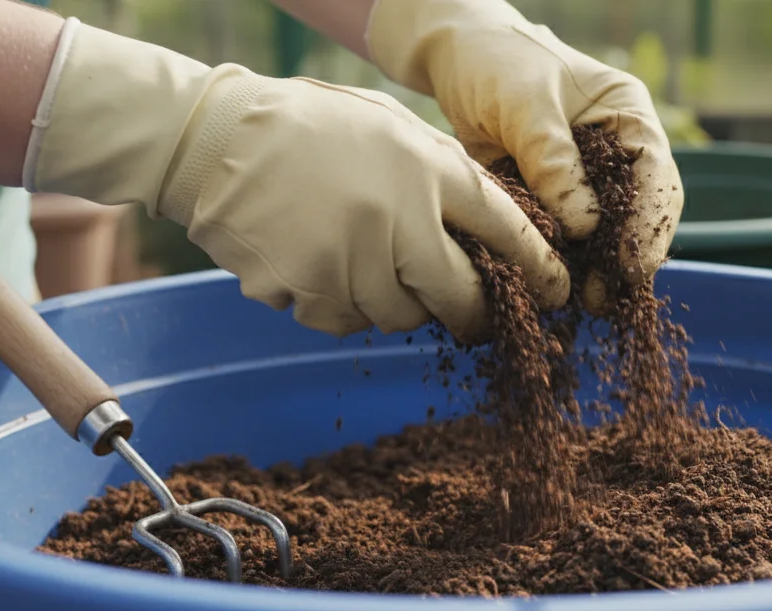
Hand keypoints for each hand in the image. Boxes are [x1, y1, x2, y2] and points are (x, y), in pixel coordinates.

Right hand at [25, 21, 566, 340]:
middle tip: (472, 318)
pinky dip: (339, 305)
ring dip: (393, 303)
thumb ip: (440, 178)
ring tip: (364, 262)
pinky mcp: (303, 290)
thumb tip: (485, 236)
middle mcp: (396, 219)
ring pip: (396, 316)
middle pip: (457, 295)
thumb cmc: (310, 129)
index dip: (537, 267)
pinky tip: (318, 264)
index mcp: (426, 171)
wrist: (214, 139)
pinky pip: (341, 320)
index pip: (504, 228)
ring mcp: (348, 260)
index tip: (557, 292)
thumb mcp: (393, 131)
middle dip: (471, 313)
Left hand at [366, 0, 684, 302]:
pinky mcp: (553, 203)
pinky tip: (553, 288)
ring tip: (583, 303)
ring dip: (597, 271)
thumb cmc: (498, 64)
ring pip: (606, 235)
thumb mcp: (526, 104)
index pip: (655, 176)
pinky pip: (567, 241)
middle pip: (640, 215)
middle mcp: (616, 155)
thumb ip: (553, 160)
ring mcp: (587, 182)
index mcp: (628, 118)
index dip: (649, 224)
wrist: (457, 60)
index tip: (632, 265)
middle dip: (626, 259)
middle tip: (602, 297)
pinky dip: (563, 265)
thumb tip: (584, 226)